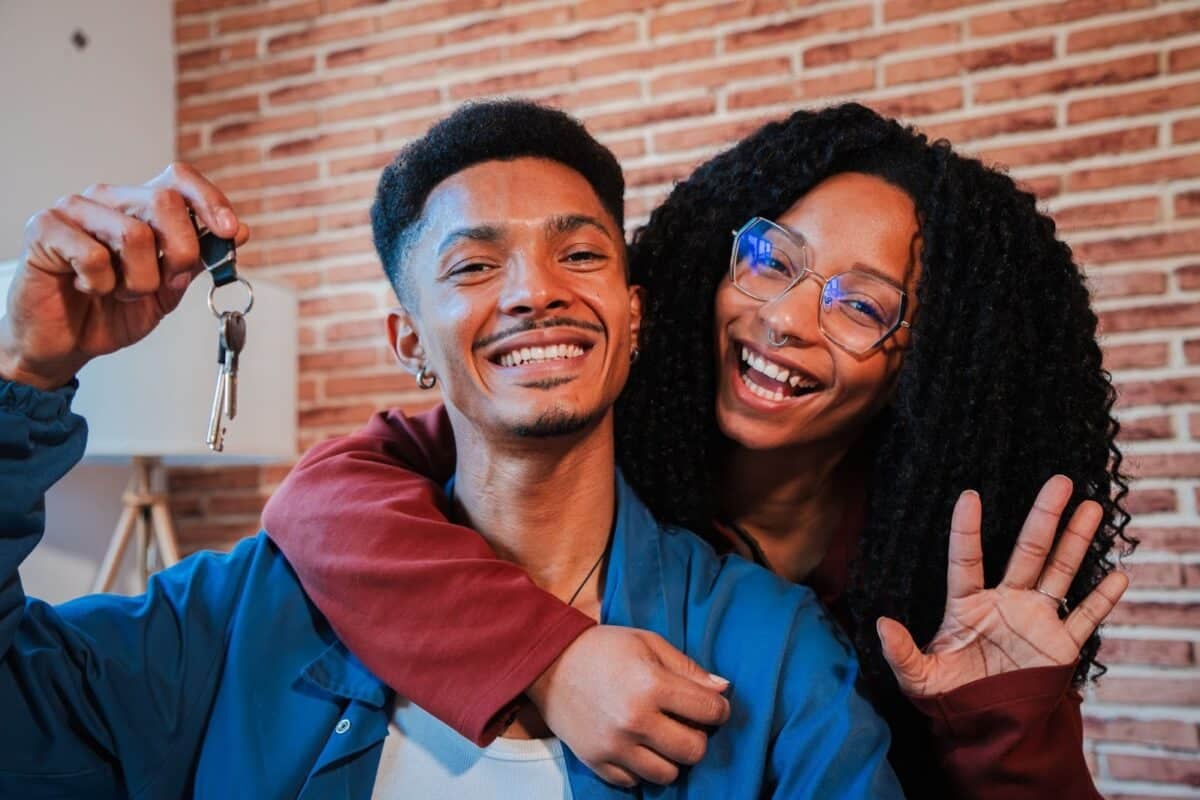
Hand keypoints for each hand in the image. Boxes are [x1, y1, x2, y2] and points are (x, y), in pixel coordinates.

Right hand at [0, 163, 248, 390]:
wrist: (67, 343)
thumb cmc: (113, 311)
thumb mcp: (169, 288)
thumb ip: (199, 258)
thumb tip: (240, 231)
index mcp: (140, 207)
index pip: (179, 179)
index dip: (210, 200)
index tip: (230, 231)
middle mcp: (108, 199)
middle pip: (164, 202)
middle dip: (180, 254)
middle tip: (165, 284)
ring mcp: (74, 210)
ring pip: (134, 234)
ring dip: (139, 280)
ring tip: (119, 291)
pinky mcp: (44, 228)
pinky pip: (93, 256)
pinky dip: (100, 285)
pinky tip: (86, 288)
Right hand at [527, 625, 730, 786]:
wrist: (548, 663)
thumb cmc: (603, 647)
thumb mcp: (648, 642)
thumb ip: (687, 668)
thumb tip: (723, 690)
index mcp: (652, 685)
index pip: (710, 711)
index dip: (719, 709)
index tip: (712, 706)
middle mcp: (635, 720)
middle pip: (694, 750)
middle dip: (698, 737)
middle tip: (686, 724)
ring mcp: (614, 746)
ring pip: (668, 774)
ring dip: (671, 757)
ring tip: (661, 737)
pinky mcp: (596, 762)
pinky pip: (634, 781)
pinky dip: (640, 767)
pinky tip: (636, 746)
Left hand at [877, 475, 1128, 697]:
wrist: (986, 725)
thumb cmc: (949, 696)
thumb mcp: (919, 678)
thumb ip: (901, 652)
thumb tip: (881, 623)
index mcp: (967, 605)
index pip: (966, 560)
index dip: (967, 530)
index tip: (969, 496)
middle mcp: (1005, 603)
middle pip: (1027, 552)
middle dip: (1044, 517)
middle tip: (1060, 481)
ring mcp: (1036, 620)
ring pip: (1060, 572)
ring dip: (1076, 542)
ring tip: (1092, 508)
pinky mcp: (1061, 646)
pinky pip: (1085, 618)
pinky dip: (1102, 599)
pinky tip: (1118, 574)